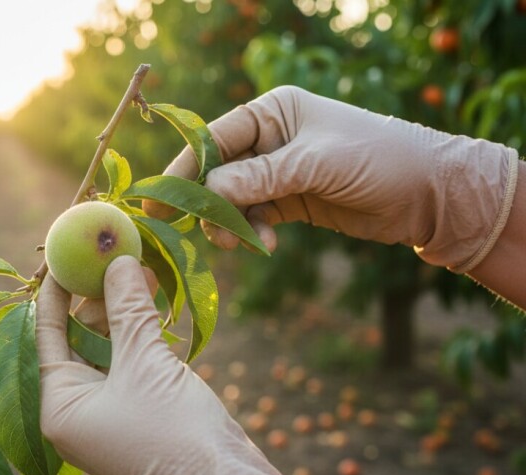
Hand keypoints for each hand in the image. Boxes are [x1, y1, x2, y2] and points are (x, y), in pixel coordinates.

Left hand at [35, 256, 295, 474]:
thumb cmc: (173, 431)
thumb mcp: (145, 362)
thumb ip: (128, 309)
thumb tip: (117, 260)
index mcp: (59, 406)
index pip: (46, 336)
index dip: (56, 292)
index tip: (65, 255)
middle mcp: (76, 410)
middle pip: (76, 340)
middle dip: (96, 298)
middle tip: (110, 256)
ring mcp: (107, 412)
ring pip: (106, 349)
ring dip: (123, 311)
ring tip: (140, 270)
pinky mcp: (137, 411)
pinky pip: (129, 363)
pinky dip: (139, 333)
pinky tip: (153, 301)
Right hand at [144, 86, 518, 272]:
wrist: (431, 194)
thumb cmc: (378, 159)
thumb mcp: (316, 164)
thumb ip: (260, 178)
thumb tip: (209, 193)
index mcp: (273, 111)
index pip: (215, 138)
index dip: (187, 167)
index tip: (161, 197)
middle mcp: (270, 138)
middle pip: (218, 170)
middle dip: (206, 201)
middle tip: (188, 229)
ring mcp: (279, 170)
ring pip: (233, 198)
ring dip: (231, 223)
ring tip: (241, 243)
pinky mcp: (290, 200)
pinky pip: (253, 216)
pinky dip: (251, 232)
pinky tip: (266, 244)